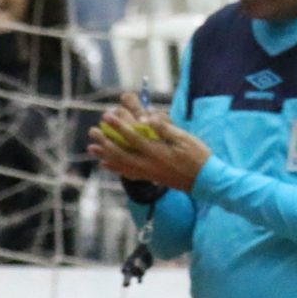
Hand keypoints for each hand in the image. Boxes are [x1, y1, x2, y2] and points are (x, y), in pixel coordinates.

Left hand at [88, 92, 210, 191]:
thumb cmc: (198, 156)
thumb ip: (165, 128)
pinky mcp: (150, 177)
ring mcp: (149, 172)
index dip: (118, 126)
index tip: (106, 116)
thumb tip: (148, 117)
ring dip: (105, 155)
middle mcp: (149, 164)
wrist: (205, 181)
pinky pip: (128, 173)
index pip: (133, 137)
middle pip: (121, 152)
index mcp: (157, 151)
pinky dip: (115, 168)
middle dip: (105, 141)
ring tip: (91, 148)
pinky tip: (105, 164)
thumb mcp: (185, 138)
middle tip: (92, 131)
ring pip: (121, 164)